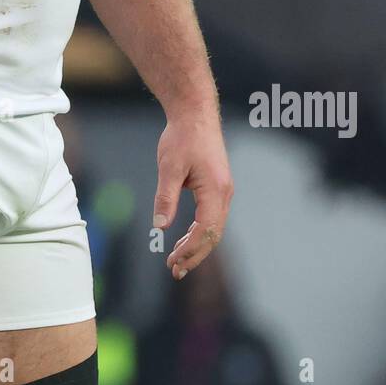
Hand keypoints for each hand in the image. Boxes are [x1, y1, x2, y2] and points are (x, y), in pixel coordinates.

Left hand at [153, 104, 232, 280]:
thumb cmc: (182, 137)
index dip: (190, 250)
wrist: (195, 113)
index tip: (172, 261)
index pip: (206, 230)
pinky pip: (212, 217)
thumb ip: (165, 198)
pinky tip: (185, 238)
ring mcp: (223, 190)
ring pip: (214, 228)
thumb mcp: (169, 167)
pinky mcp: (218, 187)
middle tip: (174, 271)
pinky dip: (199, 231)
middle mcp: (224, 193)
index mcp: (215, 190)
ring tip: (178, 260)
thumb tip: (161, 227)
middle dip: (195, 255)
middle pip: (213, 235)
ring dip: (197, 245)